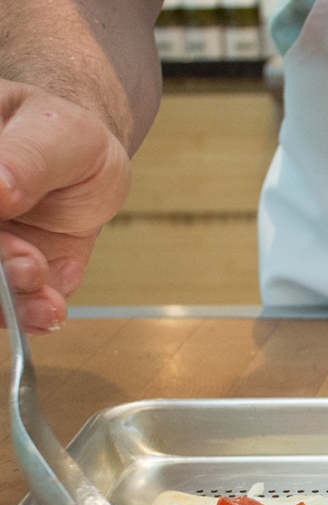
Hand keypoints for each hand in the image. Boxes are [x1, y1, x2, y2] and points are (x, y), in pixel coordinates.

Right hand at [0, 79, 131, 332]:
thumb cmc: (64, 135)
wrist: (87, 162)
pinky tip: (55, 302)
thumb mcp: (55, 134)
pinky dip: (34, 313)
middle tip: (31, 266)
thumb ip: (25, 159)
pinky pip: (14, 306)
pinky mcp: (10, 275)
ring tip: (48, 303)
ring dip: (13, 303)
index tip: (6, 209)